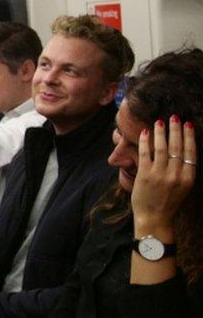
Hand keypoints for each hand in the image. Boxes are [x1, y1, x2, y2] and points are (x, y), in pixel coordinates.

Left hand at [131, 116, 195, 233]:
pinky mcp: (145, 175)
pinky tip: (144, 132)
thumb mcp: (183, 187)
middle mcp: (176, 175)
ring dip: (161, 133)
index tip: (188, 125)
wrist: (154, 218)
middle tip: (174, 117)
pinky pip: (145, 154)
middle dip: (176, 130)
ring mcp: (160, 175)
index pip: (190, 153)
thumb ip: (183, 170)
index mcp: (188, 178)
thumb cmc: (168, 202)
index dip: (189, 137)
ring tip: (160, 122)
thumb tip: (182, 150)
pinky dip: (145, 141)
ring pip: (162, 148)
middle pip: (177, 147)